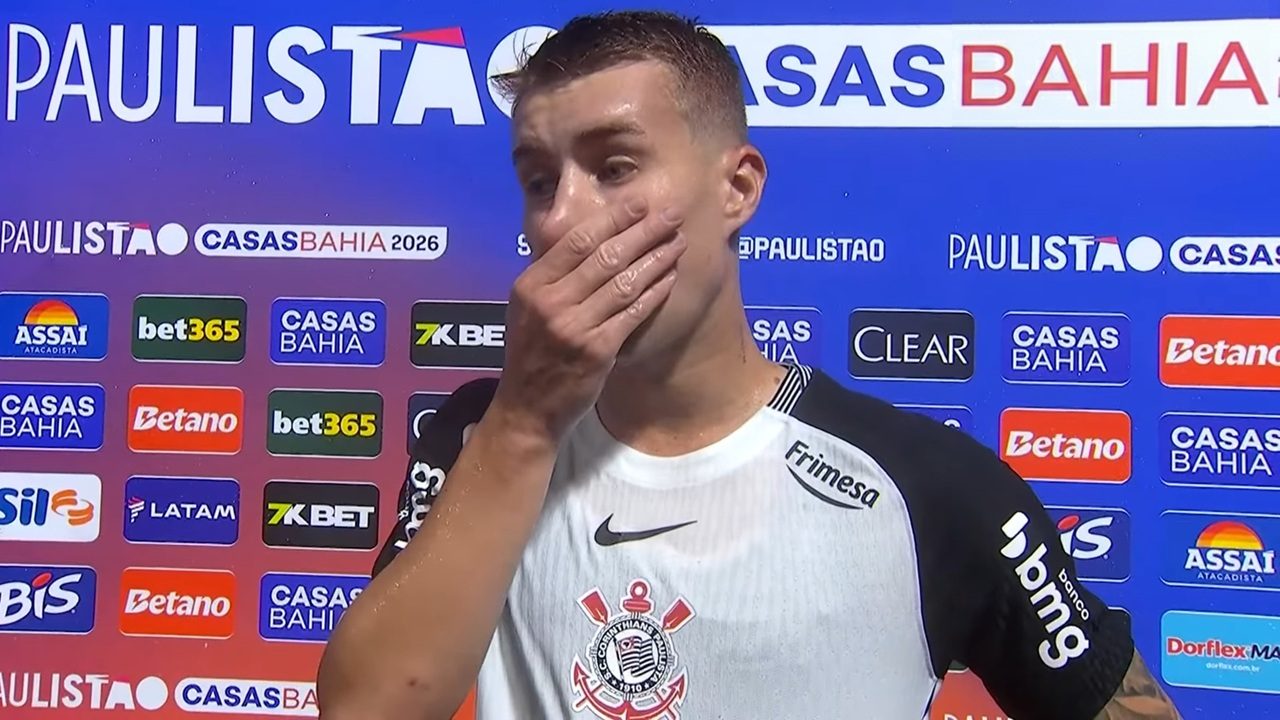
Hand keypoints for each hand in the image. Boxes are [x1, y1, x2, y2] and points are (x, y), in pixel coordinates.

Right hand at [491, 197, 685, 443]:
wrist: (528, 406)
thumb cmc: (531, 351)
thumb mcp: (527, 306)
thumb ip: (552, 274)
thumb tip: (588, 234)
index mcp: (531, 285)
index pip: (577, 241)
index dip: (613, 218)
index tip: (639, 202)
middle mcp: (551, 303)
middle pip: (606, 256)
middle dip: (644, 231)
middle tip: (671, 213)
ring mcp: (575, 328)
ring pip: (624, 282)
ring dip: (656, 258)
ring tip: (677, 241)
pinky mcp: (597, 351)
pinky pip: (633, 313)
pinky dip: (654, 292)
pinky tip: (670, 276)